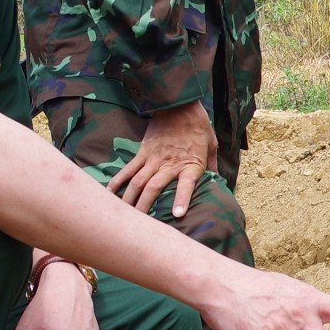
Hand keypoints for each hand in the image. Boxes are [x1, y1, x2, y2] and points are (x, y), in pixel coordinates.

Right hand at [110, 103, 217, 221]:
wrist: (179, 104)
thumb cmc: (199, 126)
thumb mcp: (212, 146)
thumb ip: (213, 166)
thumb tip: (219, 182)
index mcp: (190, 164)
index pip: (186, 184)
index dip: (182, 199)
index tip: (178, 215)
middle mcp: (169, 164)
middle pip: (153, 188)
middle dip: (145, 207)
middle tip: (139, 224)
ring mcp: (153, 159)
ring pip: (137, 182)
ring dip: (130, 200)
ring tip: (124, 215)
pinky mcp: (142, 152)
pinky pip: (128, 170)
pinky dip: (118, 181)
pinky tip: (110, 193)